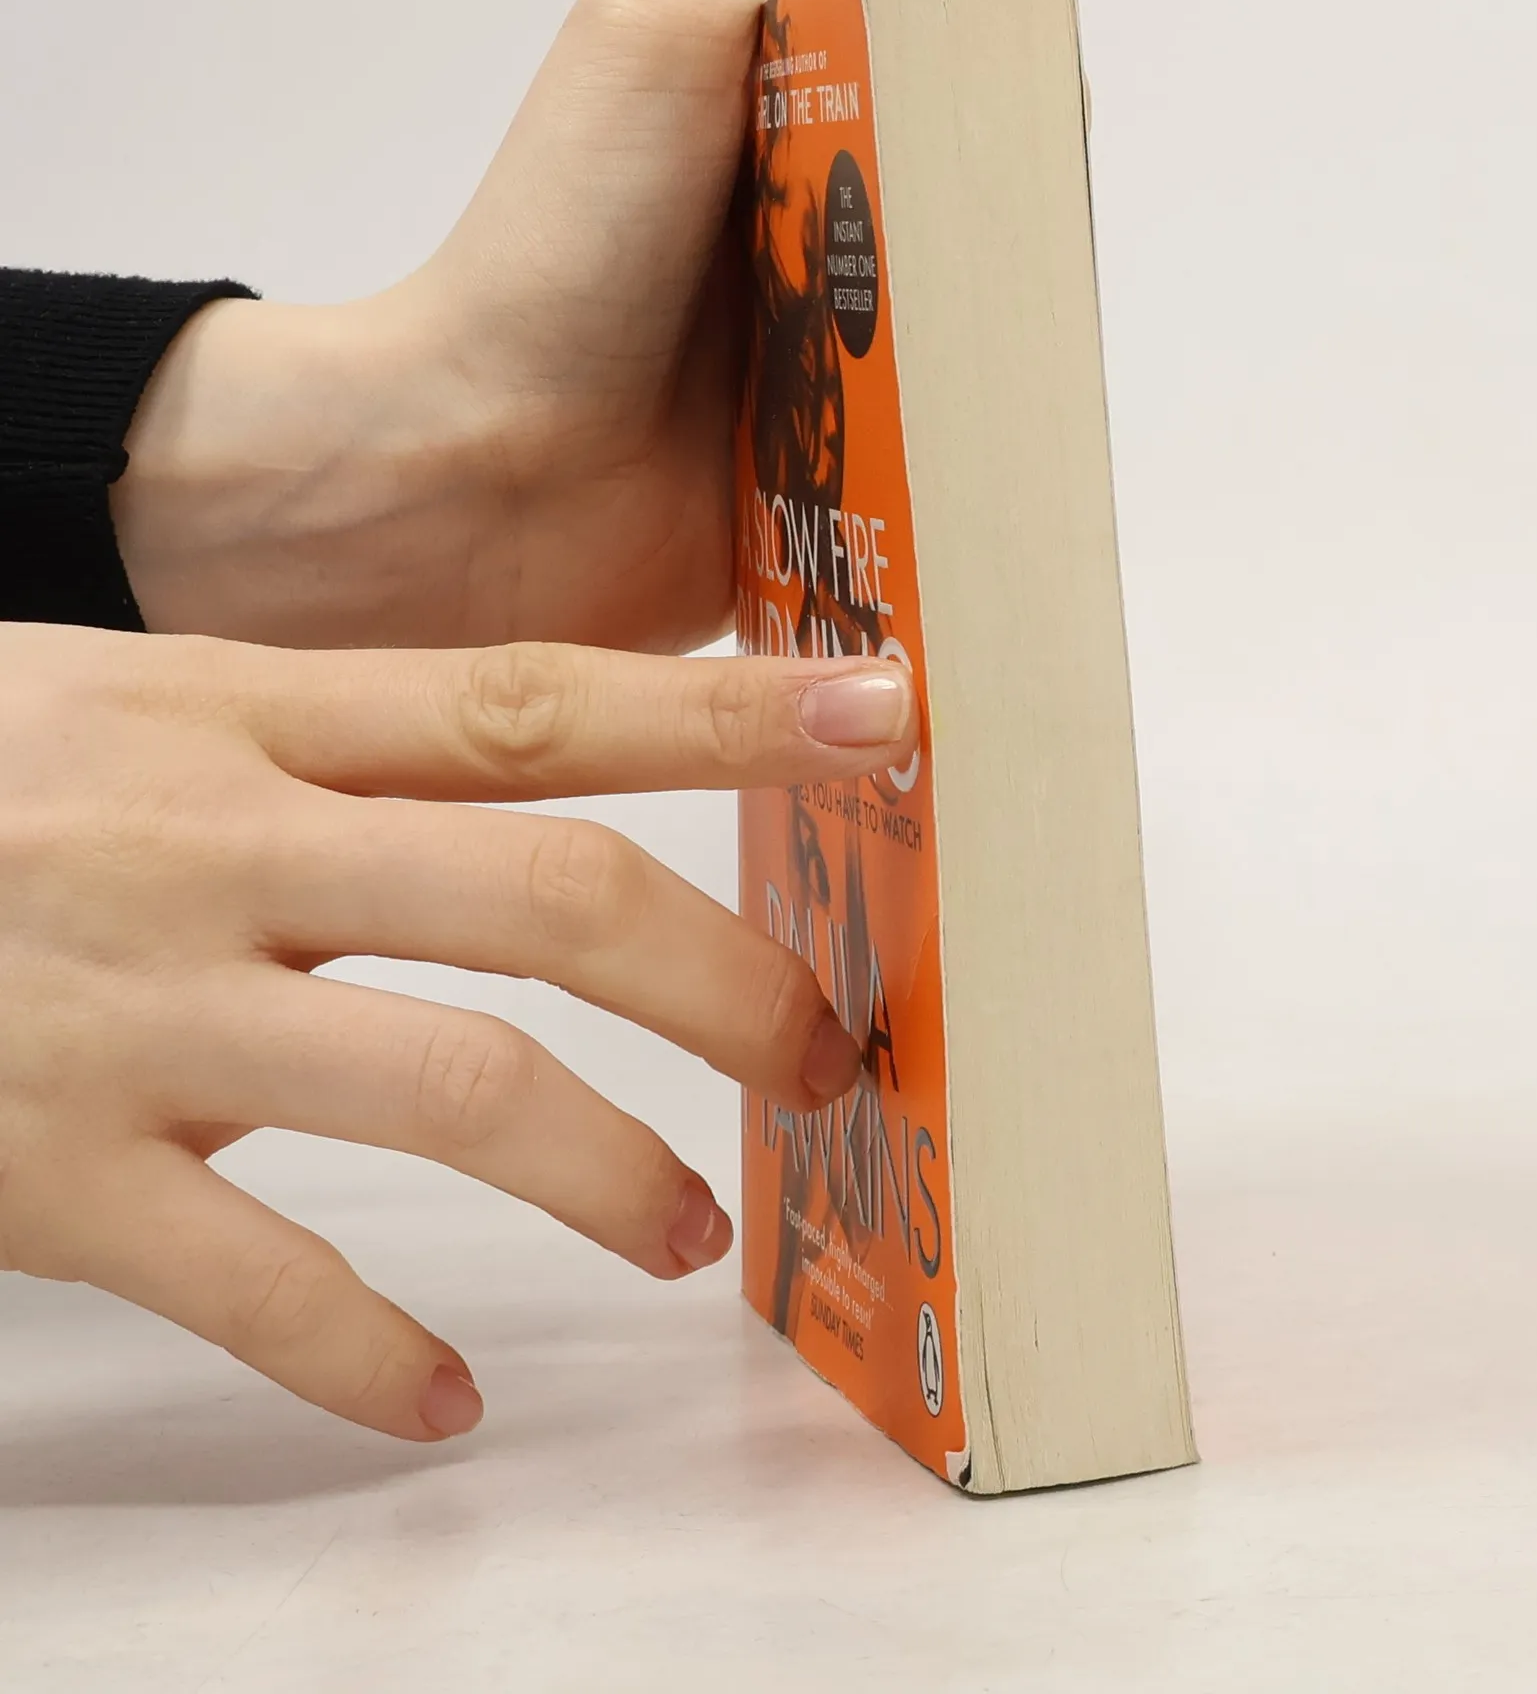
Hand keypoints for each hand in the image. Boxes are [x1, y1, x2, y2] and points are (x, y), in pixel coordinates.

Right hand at [0, 621, 915, 1438]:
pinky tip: (441, 1402)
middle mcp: (215, 849)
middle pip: (552, 898)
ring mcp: (134, 1014)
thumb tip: (547, 762)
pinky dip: (369, 1356)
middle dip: (726, 983)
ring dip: (608, 1176)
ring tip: (685, 1233)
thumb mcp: (133, 701)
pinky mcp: (44, 1172)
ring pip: (451, 1092)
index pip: (540, 702)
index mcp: (243, 718)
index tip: (885, 718)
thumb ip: (329, 735)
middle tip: (820, 1054)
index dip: (730, 712)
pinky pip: (256, 1285)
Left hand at [110, 0, 936, 651]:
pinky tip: (989, 485)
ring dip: (1002, 384)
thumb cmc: (563, 249)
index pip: (943, 101)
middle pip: (970, 234)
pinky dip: (968, 485)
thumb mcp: (656, 23)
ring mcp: (817, 370)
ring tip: (1017, 401)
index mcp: (781, 127)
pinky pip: (931, 481)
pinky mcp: (825, 484)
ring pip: (968, 364)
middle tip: (1017, 299)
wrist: (479, 464)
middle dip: (1015, 262)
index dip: (994, 122)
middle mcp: (805, 243)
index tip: (1016, 167)